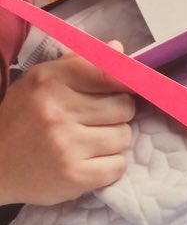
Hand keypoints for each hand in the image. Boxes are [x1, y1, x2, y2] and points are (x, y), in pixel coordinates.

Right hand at [0, 44, 135, 205]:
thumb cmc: (23, 121)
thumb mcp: (40, 83)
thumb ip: (80, 65)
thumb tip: (119, 49)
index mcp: (49, 80)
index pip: (108, 74)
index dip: (125, 84)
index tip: (126, 91)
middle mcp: (57, 110)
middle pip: (123, 107)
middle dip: (118, 114)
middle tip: (99, 120)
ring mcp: (67, 145)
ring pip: (124, 136)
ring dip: (115, 141)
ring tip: (92, 142)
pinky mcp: (76, 176)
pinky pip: (118, 165)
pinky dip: (110, 165)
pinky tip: (91, 162)